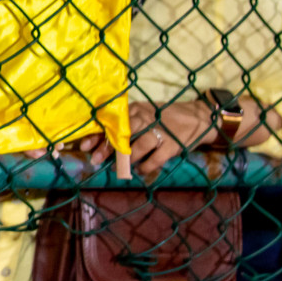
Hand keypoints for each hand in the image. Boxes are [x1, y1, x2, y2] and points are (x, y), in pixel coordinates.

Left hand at [82, 101, 204, 176]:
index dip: (96, 135)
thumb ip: (124, 125)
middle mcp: (146, 118)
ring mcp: (160, 132)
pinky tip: (140, 170)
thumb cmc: (163, 117)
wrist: (198, 117)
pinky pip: (155, 159)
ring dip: (126, 158)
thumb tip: (98, 142)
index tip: (84, 146)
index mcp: (135, 110)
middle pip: (123, 133)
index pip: (112, 122)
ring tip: (119, 167)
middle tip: (96, 160)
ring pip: (138, 145)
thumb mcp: (143, 114)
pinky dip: (145, 166)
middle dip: (107, 148)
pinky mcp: (173, 144)